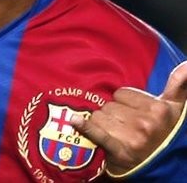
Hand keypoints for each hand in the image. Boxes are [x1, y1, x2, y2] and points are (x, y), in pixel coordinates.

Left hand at [70, 61, 186, 175]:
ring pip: (100, 117)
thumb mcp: (175, 108)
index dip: (124, 103)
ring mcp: (133, 139)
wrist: (164, 167)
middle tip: (123, 125)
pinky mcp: (120, 153)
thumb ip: (178, 84)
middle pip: (109, 106)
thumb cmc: (166, 133)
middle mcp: (145, 123)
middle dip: (113, 114)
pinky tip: (76, 121)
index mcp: (158, 109)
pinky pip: (98, 134)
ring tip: (116, 134)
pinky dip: (86, 127)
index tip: (132, 112)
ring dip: (103, 124)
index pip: (121, 94)